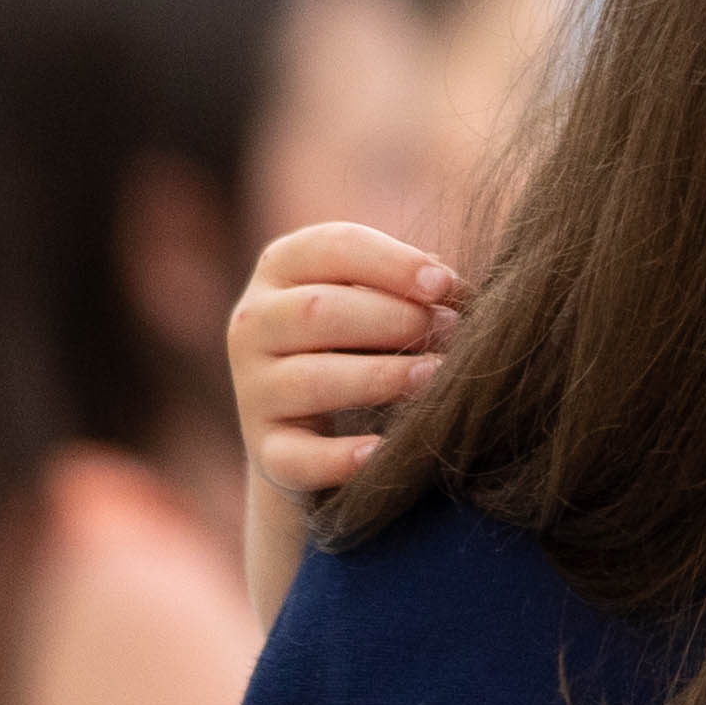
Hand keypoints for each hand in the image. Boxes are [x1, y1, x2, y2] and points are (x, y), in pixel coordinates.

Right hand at [233, 221, 459, 501]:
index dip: (393, 263)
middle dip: (393, 318)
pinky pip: (295, 456)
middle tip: (451, 331)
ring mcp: (253, 389)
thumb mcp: (378, 294)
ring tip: (435, 378)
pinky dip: (339, 457)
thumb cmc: (366, 336)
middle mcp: (254, 323)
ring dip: (380, 377)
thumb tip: (450, 288)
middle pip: (318, 311)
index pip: (332, 247)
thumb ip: (411, 282)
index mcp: (282, 267)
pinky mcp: (266, 449)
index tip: (445, 285)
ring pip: (311, 379)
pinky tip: (382, 451)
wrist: (315, 423)